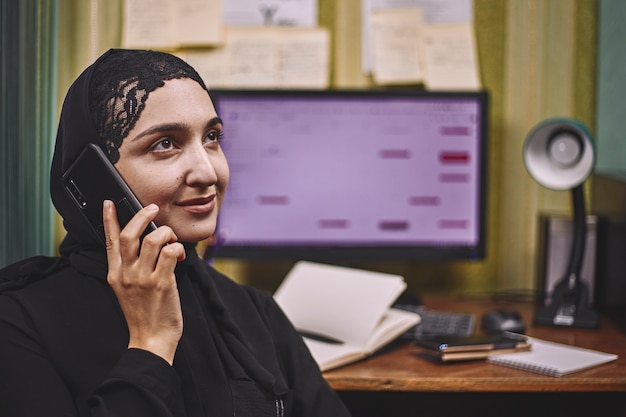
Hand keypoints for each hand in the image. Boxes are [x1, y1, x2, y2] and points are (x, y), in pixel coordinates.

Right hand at [103, 200, 185, 364]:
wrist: (150, 340)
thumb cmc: (143, 314)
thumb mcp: (127, 289)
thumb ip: (131, 268)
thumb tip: (147, 243)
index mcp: (115, 274)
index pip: (109, 241)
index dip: (109, 219)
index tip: (109, 203)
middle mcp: (126, 274)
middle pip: (129, 235)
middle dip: (142, 216)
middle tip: (153, 209)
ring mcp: (143, 279)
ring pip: (153, 240)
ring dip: (166, 233)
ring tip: (172, 239)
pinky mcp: (161, 283)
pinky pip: (169, 253)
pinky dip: (176, 248)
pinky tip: (179, 255)